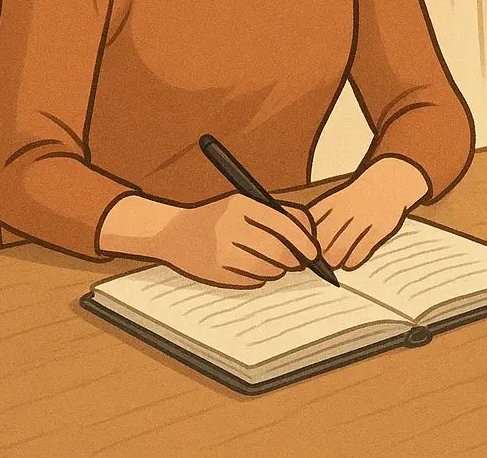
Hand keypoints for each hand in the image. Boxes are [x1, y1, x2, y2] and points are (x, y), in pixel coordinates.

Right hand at [103, 194, 320, 288]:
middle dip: (296, 260)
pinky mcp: (217, 273)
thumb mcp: (241, 204)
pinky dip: (260, 277)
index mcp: (239, 205)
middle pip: (280, 252)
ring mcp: (222, 252)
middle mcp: (230, 227)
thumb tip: (311, 237)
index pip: (285, 225)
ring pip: (269, 269)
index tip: (313, 251)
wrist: (172, 233)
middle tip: (301, 262)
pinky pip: (254, 281)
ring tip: (269, 261)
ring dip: (278, 269)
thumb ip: (276, 216)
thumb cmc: (216, 218)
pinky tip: (248, 266)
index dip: (305, 241)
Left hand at [308, 157, 430, 269]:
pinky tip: (349, 262)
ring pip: (339, 250)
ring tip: (334, 262)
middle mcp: (346, 210)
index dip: (305, 240)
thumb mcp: (336, 198)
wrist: (390, 182)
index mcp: (332, 202)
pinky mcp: (379, 231)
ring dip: (334, 261)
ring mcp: (363, 220)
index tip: (305, 247)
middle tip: (319, 260)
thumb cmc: (358, 196)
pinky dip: (351, 262)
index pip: (310, 225)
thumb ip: (319, 215)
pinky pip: (360, 254)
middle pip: (322, 241)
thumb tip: (303, 238)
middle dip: (318, 255)